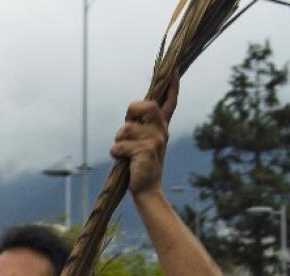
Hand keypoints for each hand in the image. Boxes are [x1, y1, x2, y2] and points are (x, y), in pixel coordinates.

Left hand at [110, 77, 177, 197]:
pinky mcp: (145, 151)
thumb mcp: (144, 144)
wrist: (148, 190)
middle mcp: (161, 131)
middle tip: (128, 127)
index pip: (169, 103)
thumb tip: (129, 119)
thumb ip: (140, 129)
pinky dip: (115, 153)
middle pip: (146, 105)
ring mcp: (155, 141)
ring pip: (126, 128)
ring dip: (118, 141)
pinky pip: (119, 145)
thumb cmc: (141, 167)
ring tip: (125, 153)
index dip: (172, 87)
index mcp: (161, 128)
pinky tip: (124, 161)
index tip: (173, 70)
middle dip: (131, 111)